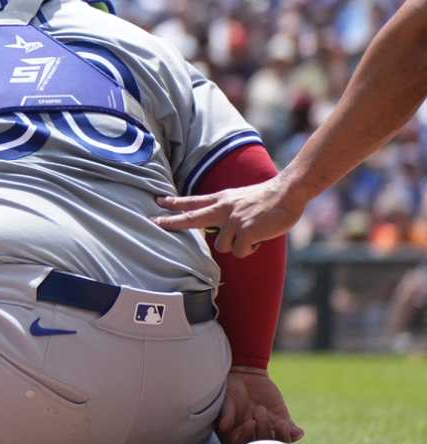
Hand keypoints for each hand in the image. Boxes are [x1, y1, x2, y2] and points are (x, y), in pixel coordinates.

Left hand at [155, 177, 307, 256]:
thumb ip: (227, 210)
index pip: (193, 200)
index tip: (159, 202)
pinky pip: (240, 252)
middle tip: (155, 222)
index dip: (175, 202)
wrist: (288, 191)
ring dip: (235, 245)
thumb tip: (218, 229)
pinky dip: (250, 250)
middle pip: (192, 217)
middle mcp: (224, 209)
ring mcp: (234, 220)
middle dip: (173, 222)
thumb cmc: (268, 198)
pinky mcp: (247, 232)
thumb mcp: (240, 198)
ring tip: (252, 234)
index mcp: (223, 199)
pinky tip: (259, 239)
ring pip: (222, 246)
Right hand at [215, 367, 303, 443]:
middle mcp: (254, 436)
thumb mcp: (225, 400)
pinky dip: (295, 433)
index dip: (248, 437)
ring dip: (282, 436)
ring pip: (278, 441)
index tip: (250, 423)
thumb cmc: (230, 389)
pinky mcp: (281, 421)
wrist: (246, 374)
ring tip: (281, 423)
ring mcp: (270, 429)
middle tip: (260, 411)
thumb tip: (223, 427)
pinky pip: (291, 433)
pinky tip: (297, 431)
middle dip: (264, 432)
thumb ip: (226, 414)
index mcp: (237, 434)